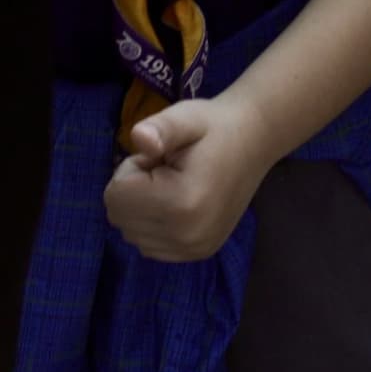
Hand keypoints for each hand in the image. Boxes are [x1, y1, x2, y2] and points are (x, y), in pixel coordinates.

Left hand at [103, 93, 280, 264]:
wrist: (255, 141)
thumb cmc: (214, 126)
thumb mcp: (185, 116)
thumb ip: (159, 128)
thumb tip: (137, 137)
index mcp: (181, 202)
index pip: (115, 197)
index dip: (131, 169)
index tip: (159, 156)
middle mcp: (186, 235)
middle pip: (120, 219)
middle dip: (133, 191)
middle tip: (166, 169)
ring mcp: (193, 249)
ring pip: (132, 235)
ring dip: (142, 209)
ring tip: (172, 185)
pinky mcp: (197, 254)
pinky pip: (149, 247)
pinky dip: (153, 225)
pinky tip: (177, 204)